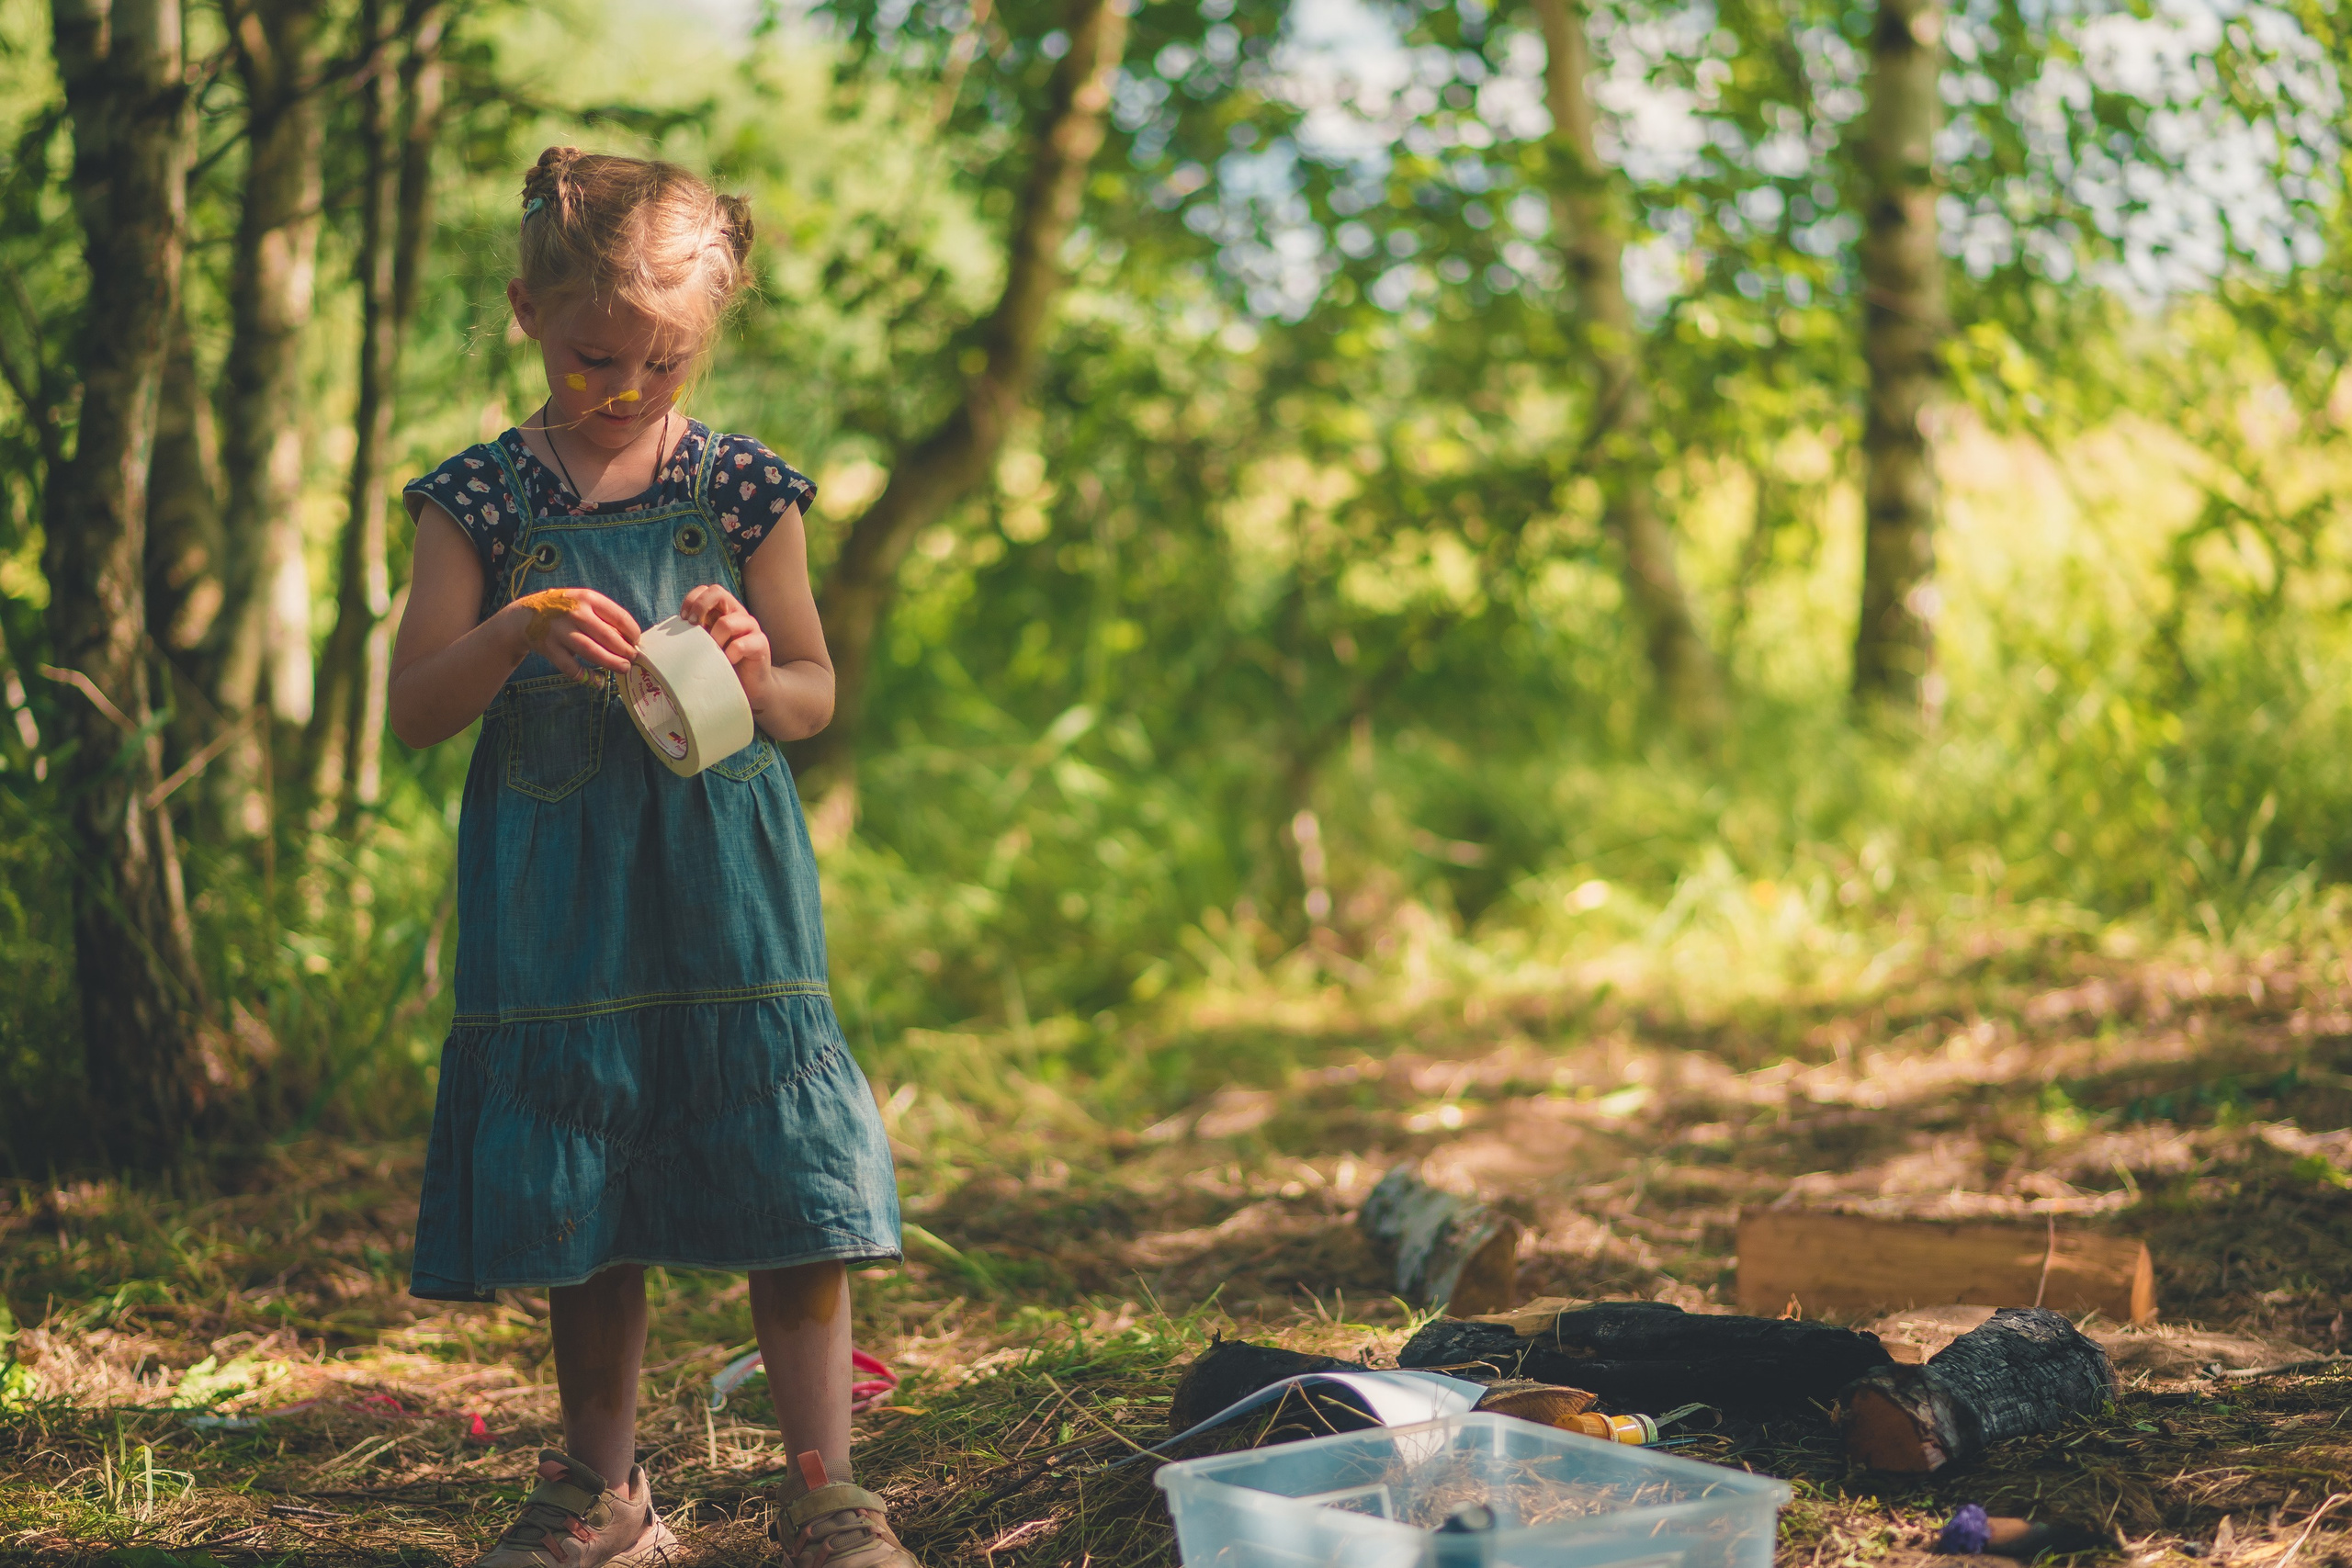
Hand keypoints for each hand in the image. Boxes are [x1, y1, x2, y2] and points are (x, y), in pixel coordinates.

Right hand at [511, 587, 640, 676]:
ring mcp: (561, 632)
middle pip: (608, 637)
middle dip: (625, 651)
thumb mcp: (583, 602)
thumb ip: (604, 616)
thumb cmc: (564, 609)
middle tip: (633, 658)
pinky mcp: (550, 649)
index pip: (619, 617)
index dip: (633, 633)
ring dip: (612, 663)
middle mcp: (575, 613)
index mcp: (588, 599)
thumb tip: (631, 639)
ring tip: (624, 668)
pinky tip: (599, 681)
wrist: (525, 616)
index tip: (636, 642)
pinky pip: (573, 668)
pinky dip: (588, 677)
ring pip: (593, 652)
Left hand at [681, 584, 774, 709]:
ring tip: (715, 654)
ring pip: (727, 623)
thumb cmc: (723, 664)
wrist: (750, 686)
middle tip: (693, 626)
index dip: (692, 600)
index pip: (706, 590)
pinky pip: (740, 645)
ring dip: (715, 640)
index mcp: (724, 611)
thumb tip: (666, 631)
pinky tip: (729, 663)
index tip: (683, 619)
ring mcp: (751, 627)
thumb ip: (694, 633)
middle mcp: (738, 614)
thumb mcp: (705, 644)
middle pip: (717, 591)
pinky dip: (730, 655)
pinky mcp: (761, 643)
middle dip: (700, 607)